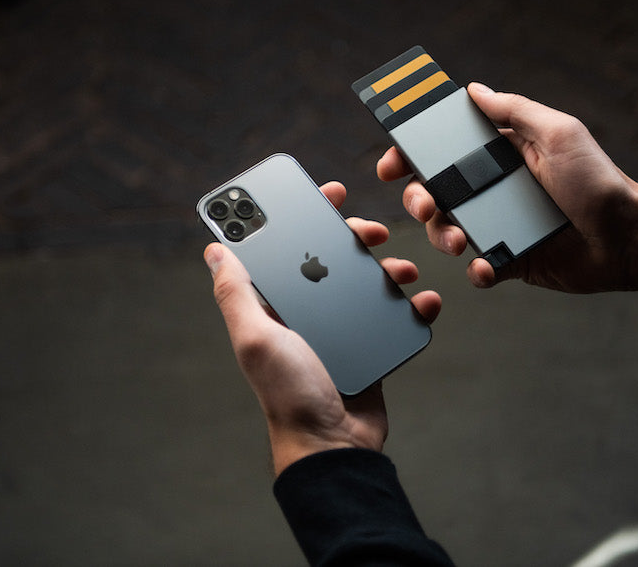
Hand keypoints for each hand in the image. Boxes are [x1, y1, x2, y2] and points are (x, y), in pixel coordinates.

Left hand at [204, 181, 441, 475]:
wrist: (333, 444)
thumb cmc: (288, 393)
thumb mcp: (256, 337)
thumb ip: (236, 293)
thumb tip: (214, 249)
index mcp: (273, 304)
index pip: (285, 247)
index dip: (301, 215)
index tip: (324, 193)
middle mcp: (304, 311)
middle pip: (331, 256)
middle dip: (352, 236)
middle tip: (371, 230)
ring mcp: (338, 327)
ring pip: (366, 280)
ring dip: (388, 266)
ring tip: (403, 268)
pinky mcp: (368, 344)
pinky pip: (393, 315)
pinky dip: (412, 305)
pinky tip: (423, 300)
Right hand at [377, 83, 637, 295]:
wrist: (628, 238)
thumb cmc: (598, 181)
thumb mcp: (558, 133)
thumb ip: (514, 110)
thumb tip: (473, 89)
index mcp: (501, 154)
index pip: (445, 149)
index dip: (412, 154)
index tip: (391, 162)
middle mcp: (494, 188)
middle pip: (435, 191)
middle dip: (418, 198)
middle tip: (425, 204)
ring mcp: (499, 225)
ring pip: (447, 230)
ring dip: (441, 235)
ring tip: (458, 240)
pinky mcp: (510, 259)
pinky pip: (478, 267)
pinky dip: (477, 269)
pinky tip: (487, 266)